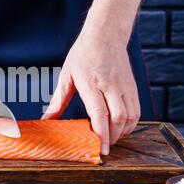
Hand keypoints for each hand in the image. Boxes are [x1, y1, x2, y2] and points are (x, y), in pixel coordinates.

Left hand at [42, 0, 150, 154]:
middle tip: (104, 147)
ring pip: (130, 117)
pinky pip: (137, 110)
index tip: (101, 149)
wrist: (106, 35)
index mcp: (91, 82)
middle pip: (118, 118)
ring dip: (122, 132)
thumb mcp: (66, 76)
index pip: (99, 113)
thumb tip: (47, 119)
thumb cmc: (83, 54)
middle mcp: (111, 85)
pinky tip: (120, 128)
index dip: (101, 133)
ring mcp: (125, 86)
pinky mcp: (133, 86)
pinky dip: (130, 124)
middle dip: (112, 137)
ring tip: (111, 139)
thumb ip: (58, 101)